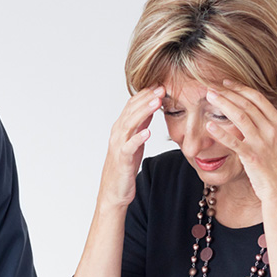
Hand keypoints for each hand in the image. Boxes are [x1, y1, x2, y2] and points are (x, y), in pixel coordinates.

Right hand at [97, 86, 164, 211]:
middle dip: (147, 98)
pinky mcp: (122, 159)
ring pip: (130, 124)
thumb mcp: (135, 141)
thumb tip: (151, 107)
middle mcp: (118, 133)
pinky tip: (148, 132)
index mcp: (121, 127)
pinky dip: (138, 138)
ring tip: (157, 102)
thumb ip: (140, 124)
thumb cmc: (125, 166)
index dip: (146, 94)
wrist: (114, 191)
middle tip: (162, 88)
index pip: (132, 105)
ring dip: (144, 112)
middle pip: (131, 110)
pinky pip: (129, 146)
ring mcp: (119, 145)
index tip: (160, 84)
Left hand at [204, 81, 276, 204]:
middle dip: (228, 93)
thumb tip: (251, 110)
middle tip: (212, 87)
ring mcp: (263, 143)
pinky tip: (209, 125)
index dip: (241, 88)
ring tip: (209, 97)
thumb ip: (266, 124)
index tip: (227, 82)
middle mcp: (272, 130)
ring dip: (223, 104)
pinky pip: (234, 142)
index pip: (258, 98)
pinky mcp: (253, 158)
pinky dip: (221, 133)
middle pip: (247, 104)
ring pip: (240, 117)